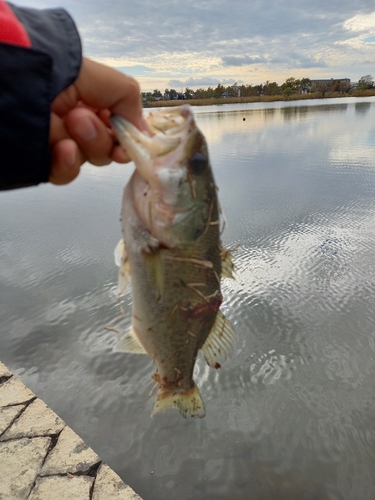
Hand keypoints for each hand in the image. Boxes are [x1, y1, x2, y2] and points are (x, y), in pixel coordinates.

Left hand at [48, 58, 142, 184]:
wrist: (18, 82)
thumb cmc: (63, 71)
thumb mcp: (108, 80)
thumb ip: (131, 103)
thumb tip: (144, 133)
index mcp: (94, 105)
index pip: (119, 133)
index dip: (127, 142)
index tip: (126, 146)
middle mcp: (80, 125)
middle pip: (107, 150)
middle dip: (101, 138)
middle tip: (82, 118)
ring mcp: (61, 144)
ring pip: (89, 161)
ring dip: (86, 144)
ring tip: (69, 122)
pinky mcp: (44, 162)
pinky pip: (66, 174)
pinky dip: (67, 164)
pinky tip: (62, 148)